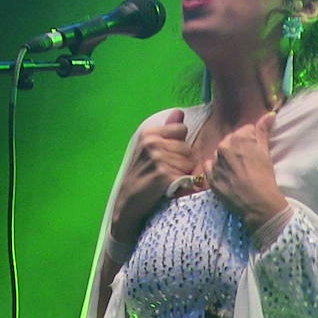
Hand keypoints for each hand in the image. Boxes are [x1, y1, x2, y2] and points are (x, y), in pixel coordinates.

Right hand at [111, 110, 194, 242]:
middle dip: (183, 162)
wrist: (127, 205)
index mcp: (148, 133)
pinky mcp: (163, 175)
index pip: (181, 129)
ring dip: (183, 174)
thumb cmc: (141, 177)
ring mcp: (157, 159)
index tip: (166, 157)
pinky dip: (182, 186)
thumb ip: (167, 130)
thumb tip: (179, 112)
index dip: (178, 145)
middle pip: (188, 148)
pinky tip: (169, 189)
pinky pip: (187, 177)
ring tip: (166, 181)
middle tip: (165, 173)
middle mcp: (151, 143)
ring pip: (190, 163)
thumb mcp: (149, 148)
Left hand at [204, 111, 287, 230]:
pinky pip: (210, 166)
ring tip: (239, 172)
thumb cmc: (265, 177)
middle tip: (248, 163)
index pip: (245, 131)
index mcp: (239, 138)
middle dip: (238, 149)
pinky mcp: (210, 176)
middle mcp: (224, 146)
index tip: (256, 152)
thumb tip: (269, 114)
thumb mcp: (265, 152)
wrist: (258, 203)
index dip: (252, 141)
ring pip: (221, 153)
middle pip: (231, 141)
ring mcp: (216, 161)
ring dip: (227, 159)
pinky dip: (217, 169)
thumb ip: (263, 131)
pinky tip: (227, 176)